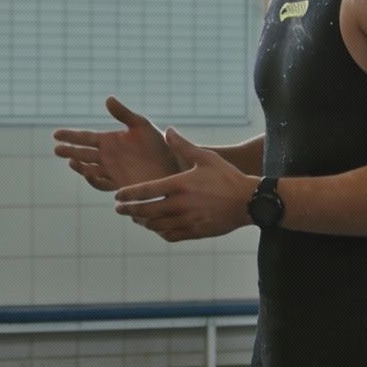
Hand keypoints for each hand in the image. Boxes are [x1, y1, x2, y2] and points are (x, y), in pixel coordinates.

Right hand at [52, 97, 178, 193]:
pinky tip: (89, 174)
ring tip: (72, 161)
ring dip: (80, 166)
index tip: (56, 134)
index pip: (85, 137)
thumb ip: (124, 114)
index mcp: (110, 140)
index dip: (70, 136)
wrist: (174, 165)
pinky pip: (102, 183)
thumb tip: (107, 99)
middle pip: (83, 153)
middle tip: (56, 149)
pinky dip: (93, 179)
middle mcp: (108, 156)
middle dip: (69, 151)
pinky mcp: (120, 184)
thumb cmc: (160, 143)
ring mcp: (113, 171)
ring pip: (89, 169)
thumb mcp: (141, 125)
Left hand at [113, 129, 257, 242]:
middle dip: (130, 211)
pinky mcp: (196, 232)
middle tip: (119, 210)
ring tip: (137, 218)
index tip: (117, 196)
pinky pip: (172, 235)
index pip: (146, 191)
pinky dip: (160, 233)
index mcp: (180, 185)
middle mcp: (181, 204)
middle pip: (146, 211)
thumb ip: (183, 146)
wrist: (249, 201)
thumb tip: (167, 131)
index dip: (128, 194)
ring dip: (144, 222)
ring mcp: (188, 220)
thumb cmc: (227, 176)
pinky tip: (157, 228)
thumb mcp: (206, 158)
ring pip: (157, 226)